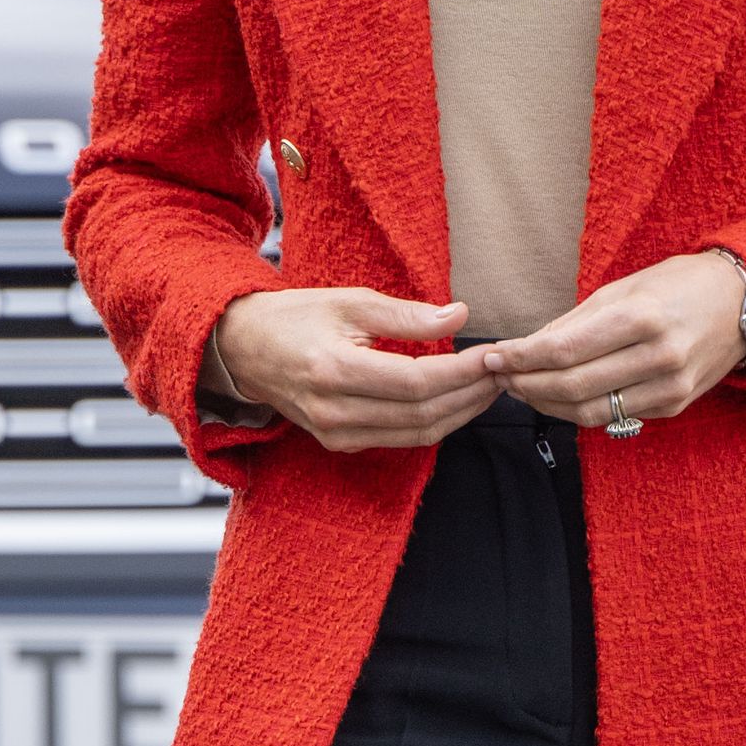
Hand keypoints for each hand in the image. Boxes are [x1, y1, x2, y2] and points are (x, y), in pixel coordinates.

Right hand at [209, 286, 495, 452]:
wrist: (246, 350)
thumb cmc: (297, 318)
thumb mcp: (350, 303)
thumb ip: (407, 315)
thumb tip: (460, 315)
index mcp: (335, 370)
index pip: (417, 382)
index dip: (461, 371)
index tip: (490, 354)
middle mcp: (335, 411)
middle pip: (423, 413)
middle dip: (470, 394)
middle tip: (499, 371)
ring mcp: (336, 434)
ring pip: (418, 434)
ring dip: (460, 413)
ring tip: (487, 387)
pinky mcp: (340, 443)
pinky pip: (400, 439)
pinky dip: (435, 422)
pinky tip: (456, 401)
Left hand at [483, 254, 745, 428]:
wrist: (743, 304)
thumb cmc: (678, 285)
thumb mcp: (625, 287)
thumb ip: (576, 321)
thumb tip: (526, 347)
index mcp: (641, 317)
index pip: (564, 350)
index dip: (521, 358)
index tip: (492, 356)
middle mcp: (658, 356)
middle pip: (572, 386)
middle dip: (526, 384)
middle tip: (499, 377)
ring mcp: (670, 387)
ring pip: (589, 412)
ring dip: (547, 405)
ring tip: (522, 389)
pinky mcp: (674, 406)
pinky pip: (615, 416)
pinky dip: (580, 409)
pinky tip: (560, 396)